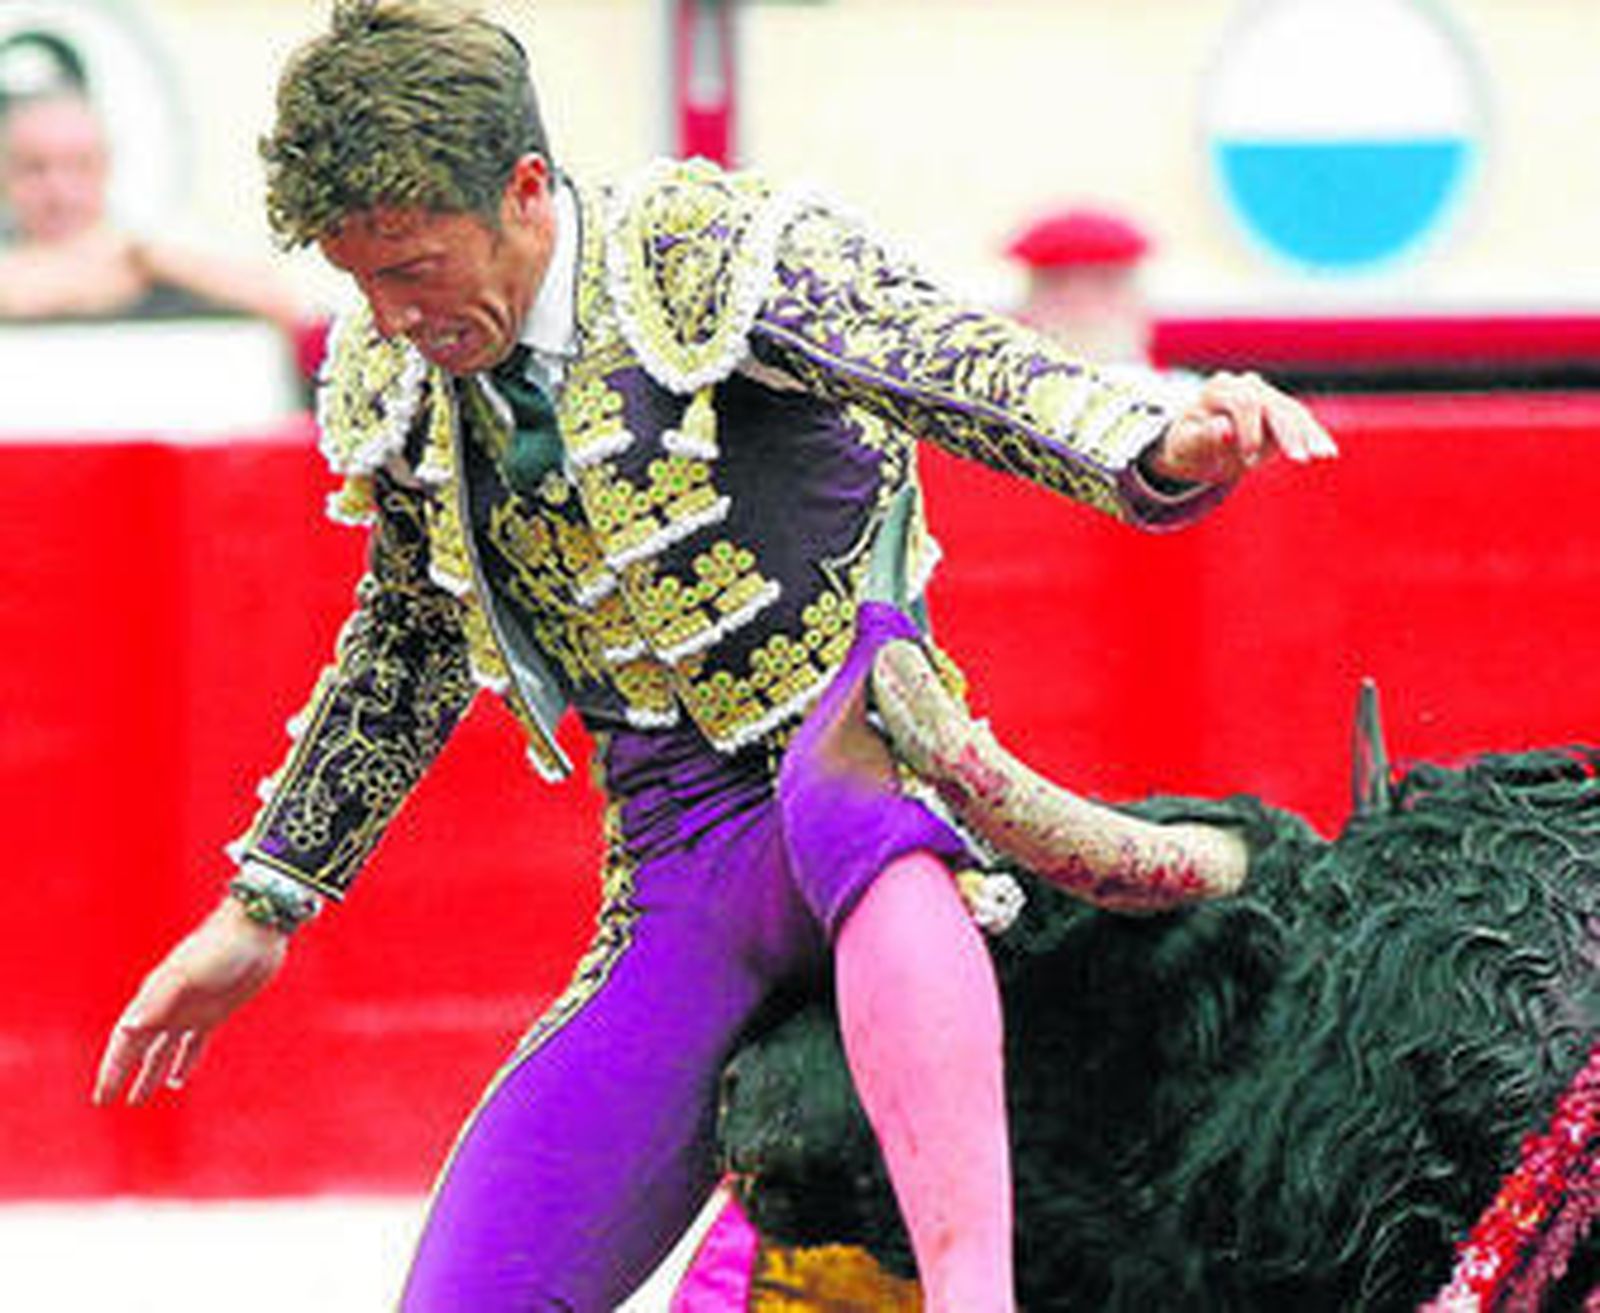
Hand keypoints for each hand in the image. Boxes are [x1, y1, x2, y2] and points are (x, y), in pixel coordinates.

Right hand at [92, 897, 288, 1105]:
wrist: (257, 930)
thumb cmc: (219, 946)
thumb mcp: (188, 974)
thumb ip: (158, 1000)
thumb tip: (130, 1028)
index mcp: (155, 997)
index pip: (125, 1039)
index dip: (112, 1068)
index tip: (102, 1096)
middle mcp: (169, 1006)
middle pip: (139, 1047)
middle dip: (122, 1073)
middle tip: (108, 1100)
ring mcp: (192, 1010)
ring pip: (164, 1049)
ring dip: (150, 1071)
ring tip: (139, 1098)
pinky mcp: (215, 1012)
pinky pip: (194, 1044)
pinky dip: (184, 1062)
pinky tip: (177, 1079)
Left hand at [1148, 370, 1337, 484]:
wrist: (1193, 447)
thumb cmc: (1187, 448)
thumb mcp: (1186, 448)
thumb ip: (1203, 438)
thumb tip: (1223, 428)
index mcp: (1218, 389)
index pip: (1244, 403)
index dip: (1250, 430)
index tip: (1247, 459)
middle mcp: (1243, 384)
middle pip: (1273, 404)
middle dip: (1288, 433)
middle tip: (1301, 460)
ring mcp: (1263, 393)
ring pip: (1291, 410)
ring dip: (1309, 434)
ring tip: (1325, 456)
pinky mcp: (1277, 407)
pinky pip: (1299, 419)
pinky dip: (1313, 435)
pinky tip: (1328, 452)